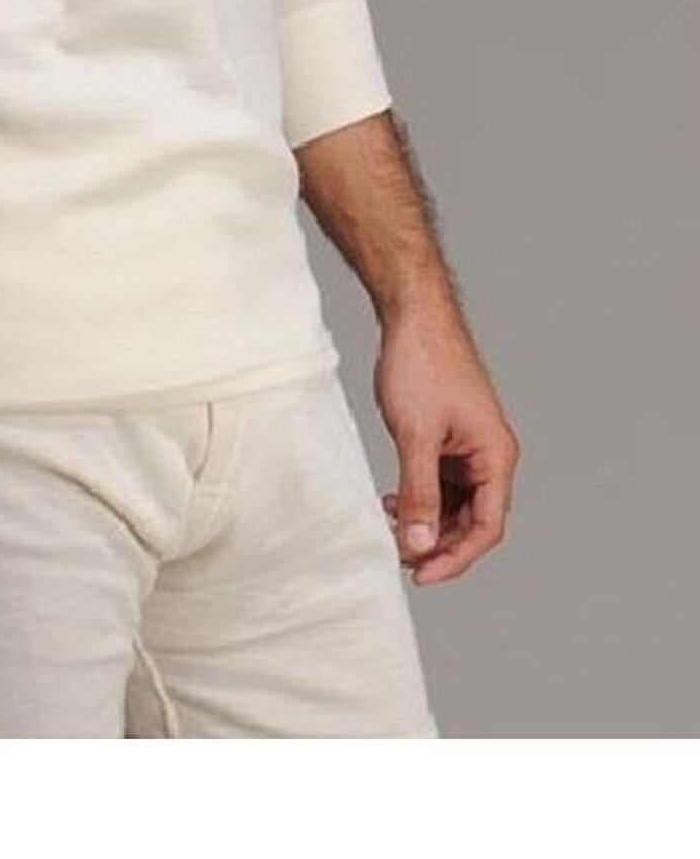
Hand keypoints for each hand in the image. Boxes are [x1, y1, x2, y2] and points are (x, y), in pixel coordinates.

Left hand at [373, 302, 519, 586]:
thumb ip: (419, 493)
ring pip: (455, 504)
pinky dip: (419, 497)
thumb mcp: (416, 436)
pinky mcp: (450, 437)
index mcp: (496, 456)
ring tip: (391, 528)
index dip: (455, 558)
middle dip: (437, 542)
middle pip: (472, 521)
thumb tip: (420, 544)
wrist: (412, 312)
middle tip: (398, 554)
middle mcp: (490, 455)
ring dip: (427, 521)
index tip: (420, 574)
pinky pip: (441, 482)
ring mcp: (470, 446)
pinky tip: (391, 501)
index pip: (486, 528)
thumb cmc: (422, 363)